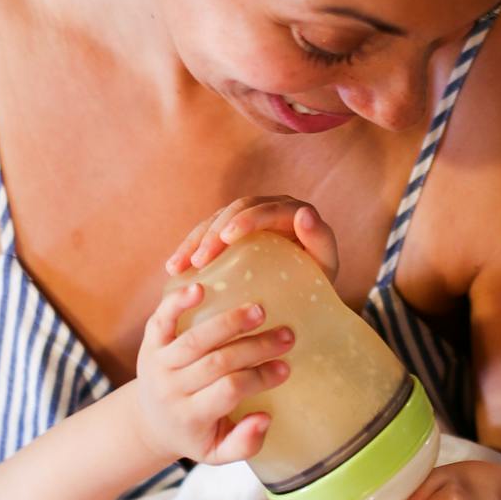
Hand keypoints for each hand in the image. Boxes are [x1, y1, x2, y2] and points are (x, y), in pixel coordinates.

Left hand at [136, 281, 289, 466]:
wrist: (150, 421)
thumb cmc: (194, 434)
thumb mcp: (217, 452)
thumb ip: (244, 443)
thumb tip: (265, 418)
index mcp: (191, 416)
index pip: (229, 391)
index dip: (259, 378)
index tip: (285, 367)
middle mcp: (171, 389)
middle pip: (216, 362)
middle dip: (255, 347)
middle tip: (286, 336)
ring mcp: (158, 364)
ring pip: (195, 340)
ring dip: (229, 323)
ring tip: (260, 311)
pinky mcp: (149, 344)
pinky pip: (161, 320)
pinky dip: (177, 303)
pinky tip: (200, 288)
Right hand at [164, 195, 339, 283]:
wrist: (306, 292)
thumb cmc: (319, 280)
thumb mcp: (325, 266)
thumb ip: (320, 239)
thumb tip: (305, 213)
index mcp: (293, 211)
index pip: (266, 209)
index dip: (245, 219)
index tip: (227, 237)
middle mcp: (269, 206)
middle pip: (235, 211)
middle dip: (213, 233)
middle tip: (200, 259)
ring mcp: (248, 217)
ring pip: (215, 220)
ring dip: (194, 241)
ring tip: (178, 266)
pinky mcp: (230, 230)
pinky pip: (205, 234)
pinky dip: (189, 249)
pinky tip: (175, 268)